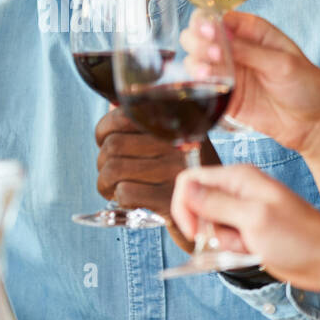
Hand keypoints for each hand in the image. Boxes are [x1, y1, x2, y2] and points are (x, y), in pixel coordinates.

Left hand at [94, 106, 215, 252]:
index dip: (104, 130)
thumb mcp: (175, 143)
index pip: (123, 116)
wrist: (217, 215)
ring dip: (105, 183)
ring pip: (113, 170)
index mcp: (176, 123)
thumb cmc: (187, 176)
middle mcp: (177, 144)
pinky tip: (130, 201)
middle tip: (109, 173)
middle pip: (113, 145)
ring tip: (114, 188)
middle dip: (102, 162)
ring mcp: (175, 172)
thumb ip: (145, 122)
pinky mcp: (169, 200)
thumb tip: (113, 104)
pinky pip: (125, 192)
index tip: (105, 142)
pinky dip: (120, 198)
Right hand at [170, 164, 319, 291]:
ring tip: (248, 244)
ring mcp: (242, 210)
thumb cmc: (299, 238)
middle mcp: (237, 190)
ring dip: (222, 241)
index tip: (194, 230)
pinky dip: (232, 249)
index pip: (191, 179)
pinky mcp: (247, 229)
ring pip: (209, 225)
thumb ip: (217, 203)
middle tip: (229, 239)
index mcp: (238, 178)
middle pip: (197, 204)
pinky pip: (224, 239)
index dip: (185, 205)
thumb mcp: (253, 218)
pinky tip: (252, 250)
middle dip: (206, 228)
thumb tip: (187, 188)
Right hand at [182, 11, 319, 156]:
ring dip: (195, 63)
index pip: (219, 17)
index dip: (207, 22)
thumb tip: (220, 38)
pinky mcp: (223, 96)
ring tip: (207, 73)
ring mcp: (228, 73)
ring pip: (195, 61)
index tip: (209, 32)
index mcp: (252, 31)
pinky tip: (203, 84)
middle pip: (200, 36)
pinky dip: (196, 85)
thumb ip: (251, 51)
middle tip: (211, 53)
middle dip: (198, 41)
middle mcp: (235, 49)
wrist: (313, 124)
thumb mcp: (283, 64)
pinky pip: (201, 88)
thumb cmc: (307, 86)